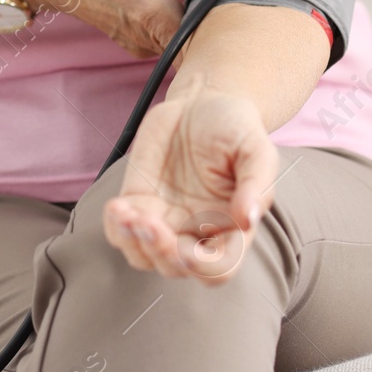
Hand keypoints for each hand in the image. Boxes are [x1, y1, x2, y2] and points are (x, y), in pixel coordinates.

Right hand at [0, 0, 237, 57]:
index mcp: (155, 15)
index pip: (207, 38)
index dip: (231, 27)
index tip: (251, 9)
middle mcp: (148, 37)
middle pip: (198, 43)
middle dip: (220, 24)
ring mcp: (138, 42)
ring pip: (182, 42)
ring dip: (200, 24)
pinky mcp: (132, 38)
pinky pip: (166, 39)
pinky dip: (181, 25)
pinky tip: (192, 2)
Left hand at [101, 74, 279, 284]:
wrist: (203, 103)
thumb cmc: (236, 128)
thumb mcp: (256, 148)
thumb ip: (257, 183)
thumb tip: (247, 218)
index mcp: (230, 228)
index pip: (218, 269)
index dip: (201, 268)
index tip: (185, 250)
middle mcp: (196, 232)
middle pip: (175, 267)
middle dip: (158, 250)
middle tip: (147, 220)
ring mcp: (165, 220)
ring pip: (143, 256)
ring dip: (131, 242)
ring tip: (124, 211)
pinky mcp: (139, 203)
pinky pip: (120, 231)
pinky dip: (114, 227)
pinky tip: (117, 206)